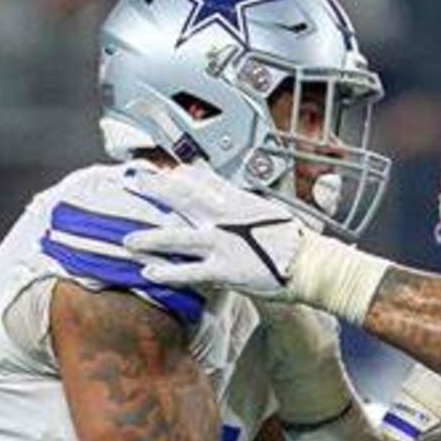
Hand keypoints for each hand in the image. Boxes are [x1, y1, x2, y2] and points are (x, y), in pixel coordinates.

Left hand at [124, 164, 391, 323]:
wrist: (313, 264)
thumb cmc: (293, 240)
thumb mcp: (267, 210)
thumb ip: (240, 199)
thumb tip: (225, 192)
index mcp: (238, 202)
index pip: (201, 181)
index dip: (173, 175)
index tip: (150, 168)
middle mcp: (227, 218)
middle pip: (183, 199)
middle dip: (155, 190)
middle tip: (130, 182)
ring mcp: (224, 243)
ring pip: (179, 236)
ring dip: (152, 238)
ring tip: (128, 241)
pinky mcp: (226, 270)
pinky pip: (190, 271)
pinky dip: (169, 272)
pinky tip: (149, 272)